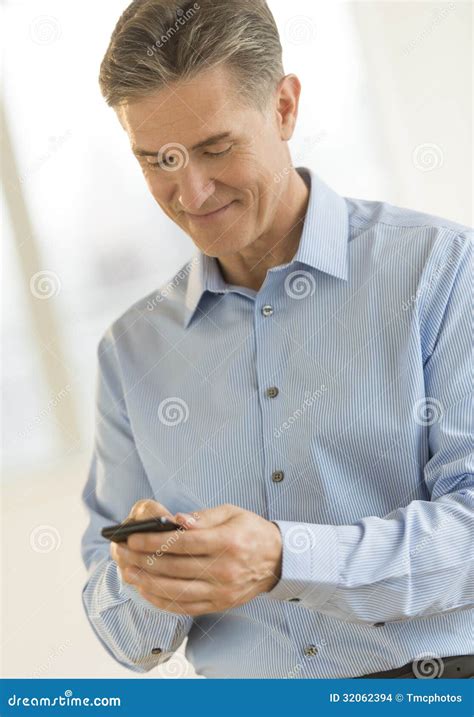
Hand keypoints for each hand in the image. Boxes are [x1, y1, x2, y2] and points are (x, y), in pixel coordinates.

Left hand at [112, 503, 282, 616]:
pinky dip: (162, 601)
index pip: (183, 543)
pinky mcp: (219, 604)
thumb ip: (203, 517)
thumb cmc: (251, 531)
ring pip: (176, 590)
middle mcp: (224, 569)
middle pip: (175, 568)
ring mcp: (222, 591)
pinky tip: (146, 591)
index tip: (132, 538)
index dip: (154, 541)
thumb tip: (176, 521)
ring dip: (147, 582)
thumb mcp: (231, 512)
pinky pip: (185, 607)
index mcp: (227, 542)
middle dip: (142, 560)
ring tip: (127, 572)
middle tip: (121, 553)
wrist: (278, 560)